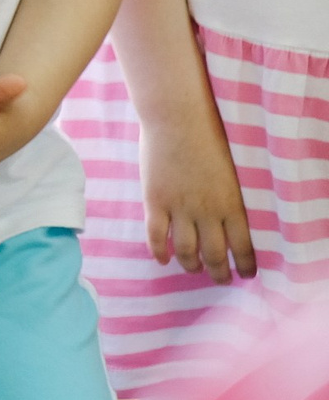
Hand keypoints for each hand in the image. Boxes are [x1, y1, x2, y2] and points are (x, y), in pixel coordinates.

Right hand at [136, 115, 255, 282]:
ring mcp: (178, 207)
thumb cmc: (208, 138)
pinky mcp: (154, 200)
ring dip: (191, 266)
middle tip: (220, 280)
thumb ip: (228, 200)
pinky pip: (156, 235)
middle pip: (213, 254)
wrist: (177, 119)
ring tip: (193, 270)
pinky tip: (163, 259)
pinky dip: (159, 251)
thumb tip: (227, 223)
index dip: (245, 265)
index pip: (243, 246)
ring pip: (185, 250)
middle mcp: (206, 211)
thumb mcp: (229, 173)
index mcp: (231, 204)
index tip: (246, 275)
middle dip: (218, 272)